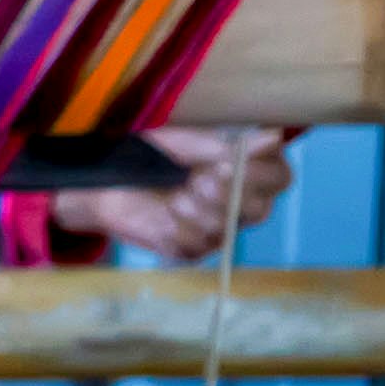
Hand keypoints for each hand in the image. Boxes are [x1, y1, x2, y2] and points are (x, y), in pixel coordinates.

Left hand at [50, 127, 289, 261]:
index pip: (280, 178)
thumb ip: (229, 145)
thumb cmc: (149, 155)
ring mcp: (216, 230)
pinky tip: (165, 214)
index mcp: (245, 172)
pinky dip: (180, 227)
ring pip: (227, 227)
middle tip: (198, 180)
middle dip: (228, 194)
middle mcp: (238, 204)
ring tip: (176, 195)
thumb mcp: (188, 142)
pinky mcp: (192, 250)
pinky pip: (199, 245)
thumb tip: (274, 136)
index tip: (227, 162)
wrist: (104, 182)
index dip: (261, 173)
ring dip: (199, 209)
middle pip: (260, 209)